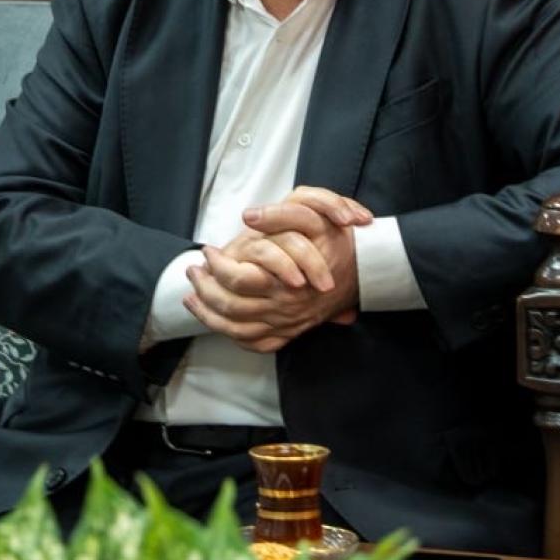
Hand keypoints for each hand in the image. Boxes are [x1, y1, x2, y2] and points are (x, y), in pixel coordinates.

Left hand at [182, 187, 370, 350]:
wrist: (366, 271)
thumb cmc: (337, 242)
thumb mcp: (314, 217)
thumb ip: (280, 215)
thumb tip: (248, 216)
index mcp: (284, 280)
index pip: (236, 280)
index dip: (216, 266)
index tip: (207, 252)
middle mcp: (283, 307)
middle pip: (230, 308)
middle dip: (204, 290)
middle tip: (193, 273)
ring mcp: (286, 324)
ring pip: (237, 330)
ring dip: (209, 316)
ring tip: (192, 299)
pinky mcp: (291, 333)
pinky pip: (257, 344)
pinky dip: (234, 337)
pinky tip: (220, 324)